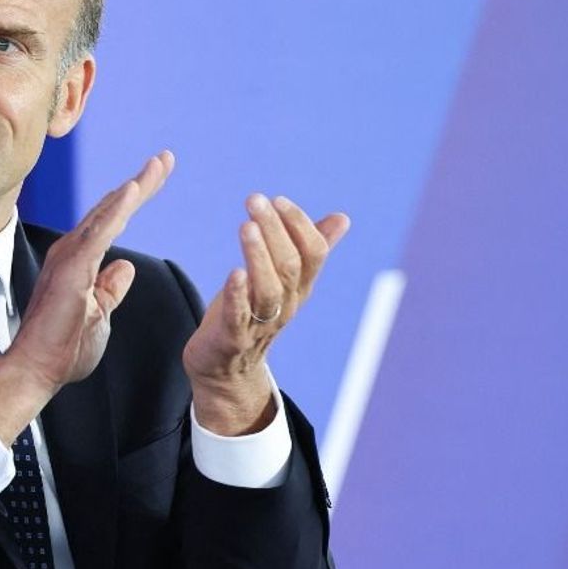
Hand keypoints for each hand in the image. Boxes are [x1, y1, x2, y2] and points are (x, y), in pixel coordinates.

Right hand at [0, 151, 173, 443]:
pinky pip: (100, 233)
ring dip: (135, 188)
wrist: (37, 369)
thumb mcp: (99, 314)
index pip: (113, 221)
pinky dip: (117, 210)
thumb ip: (111, 288)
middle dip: (142, 183)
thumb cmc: (63, 349)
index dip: (136, 197)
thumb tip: (126, 267)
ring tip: (158, 165)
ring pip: (108, 213)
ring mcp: (70, 257)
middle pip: (112, 209)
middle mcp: (72, 251)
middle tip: (165, 158)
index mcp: (80, 261)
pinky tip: (134, 190)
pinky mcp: (72, 268)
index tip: (157, 175)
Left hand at [183, 193, 349, 435]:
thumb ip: (311, 249)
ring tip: (246, 226)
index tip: (278, 199)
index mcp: (299, 288)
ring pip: (269, 290)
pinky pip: (239, 317)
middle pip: (291, 266)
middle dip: (275, 230)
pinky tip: (233, 272)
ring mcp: (260, 324)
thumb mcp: (282, 280)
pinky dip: (237, 295)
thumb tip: (342, 218)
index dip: (299, 224)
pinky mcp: (232, 338)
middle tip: (255, 199)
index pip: (313, 253)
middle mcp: (286, 305)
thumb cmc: (251, 314)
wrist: (225, 369)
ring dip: (258, 255)